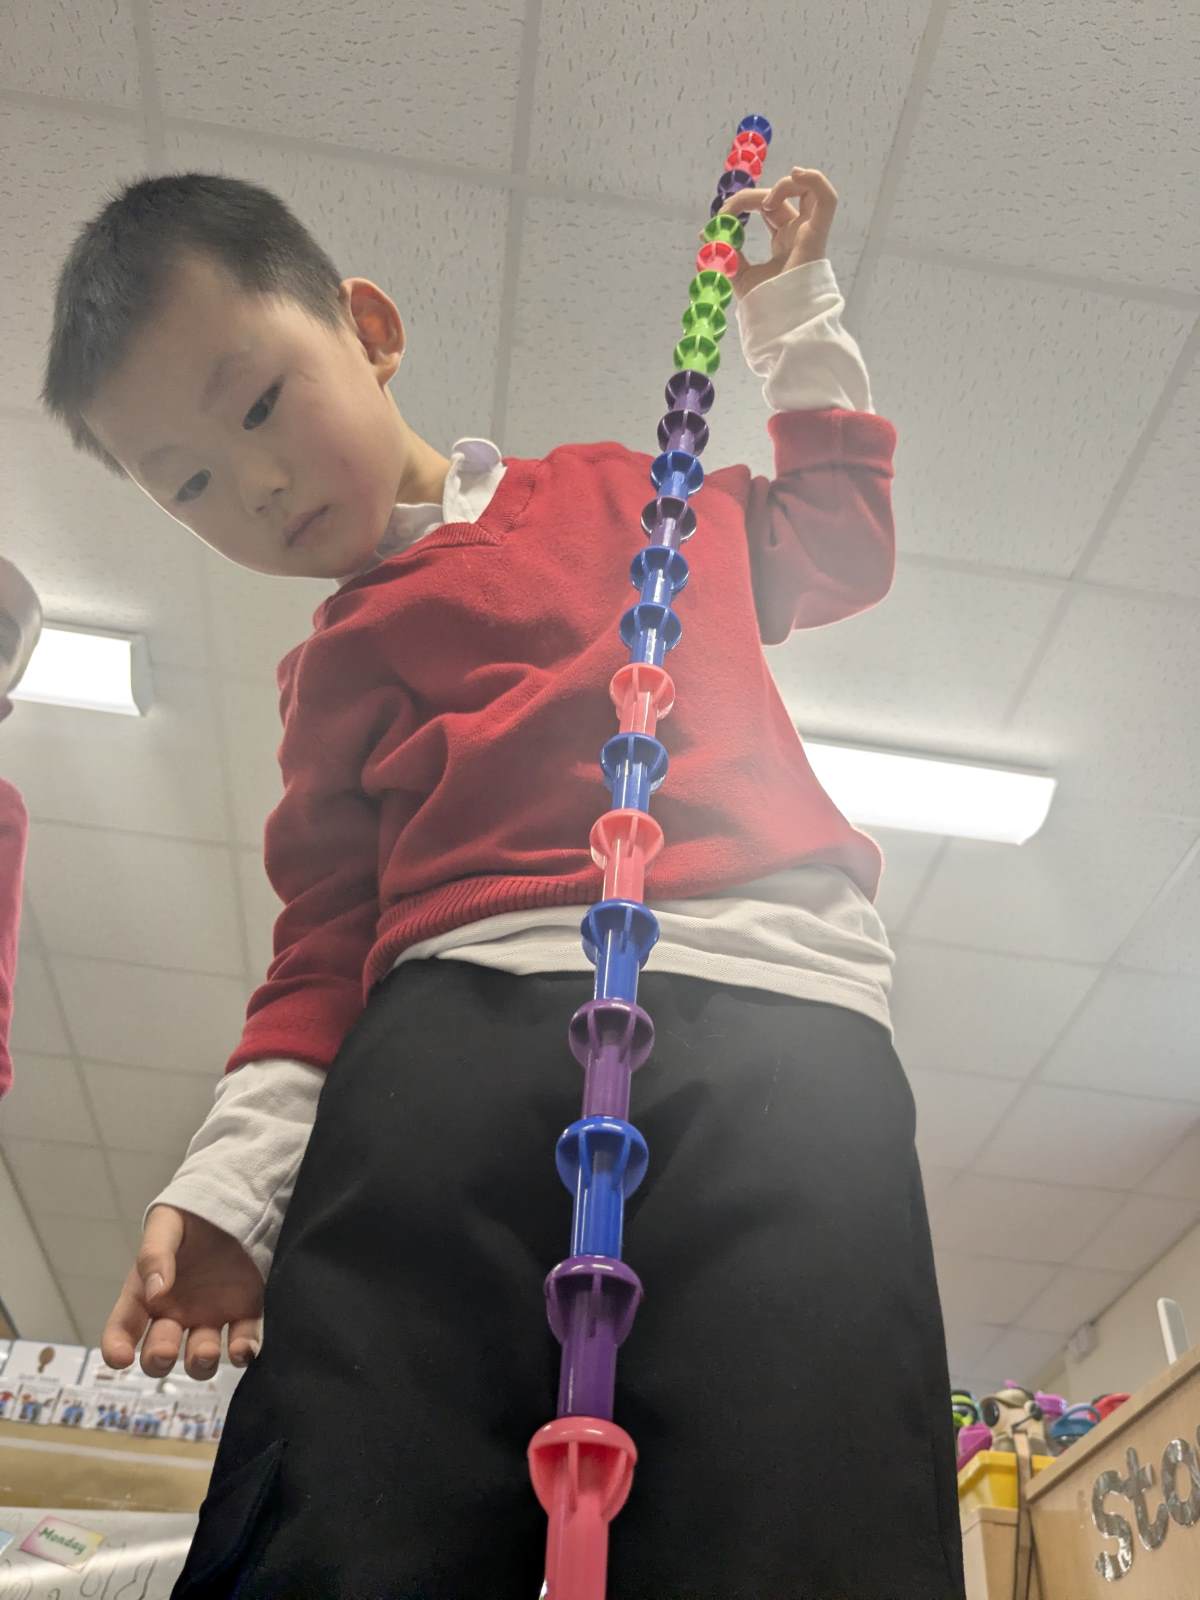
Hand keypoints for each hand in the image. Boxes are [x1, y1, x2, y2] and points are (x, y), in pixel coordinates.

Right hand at [102, 1205, 263, 1378]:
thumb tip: (155, 1292)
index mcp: (147, 1293)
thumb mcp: (166, 1224)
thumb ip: (155, 1255)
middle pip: (160, 1350)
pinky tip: (242, 1350)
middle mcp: (176, 1312)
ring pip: (200, 1356)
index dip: (116, 1347)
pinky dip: (243, 1352)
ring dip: (200, 1362)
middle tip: (166, 1351)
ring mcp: (210, 1316)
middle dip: (159, 1358)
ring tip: (205, 1351)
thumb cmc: (191, 1215)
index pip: (123, 1327)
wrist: (234, 1198)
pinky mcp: (245, 1312)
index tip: (120, 1359)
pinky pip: (243, 1342)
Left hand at [713, 166, 838, 298]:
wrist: (780, 323)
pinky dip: (814, 180)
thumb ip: (728, 254)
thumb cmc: (766, 305)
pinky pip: (827, 198)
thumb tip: (706, 236)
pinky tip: (796, 174)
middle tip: (727, 211)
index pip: (765, 207)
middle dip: (749, 197)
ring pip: (807, 190)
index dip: (741, 204)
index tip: (720, 217)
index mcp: (783, 241)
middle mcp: (798, 233)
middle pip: (779, 198)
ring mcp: (809, 233)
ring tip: (762, 204)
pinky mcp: (817, 235)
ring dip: (782, 185)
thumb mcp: (739, 275)